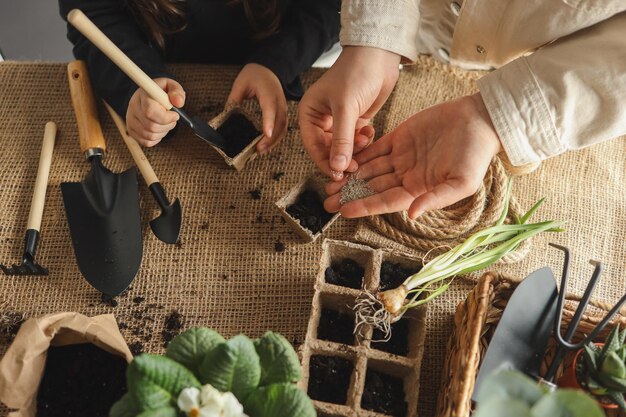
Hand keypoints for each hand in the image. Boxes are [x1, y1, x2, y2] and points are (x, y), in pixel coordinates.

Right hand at [126, 77, 183, 146]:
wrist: (148, 95)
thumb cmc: (161, 92)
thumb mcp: (171, 86)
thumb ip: (177, 92)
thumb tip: (178, 102)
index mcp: (143, 95)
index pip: (150, 112)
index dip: (166, 117)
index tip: (175, 114)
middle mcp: (133, 107)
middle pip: (152, 127)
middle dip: (168, 125)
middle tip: (172, 119)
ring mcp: (130, 120)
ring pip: (150, 136)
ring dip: (163, 132)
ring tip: (166, 123)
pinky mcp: (131, 130)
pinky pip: (147, 142)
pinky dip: (157, 138)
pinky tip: (159, 128)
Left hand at [227, 63, 287, 155]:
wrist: (269, 68)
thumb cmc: (255, 75)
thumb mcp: (240, 83)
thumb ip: (234, 99)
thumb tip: (226, 117)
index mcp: (268, 92)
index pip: (270, 108)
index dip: (269, 121)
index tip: (267, 134)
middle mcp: (279, 101)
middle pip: (279, 122)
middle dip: (270, 138)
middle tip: (258, 149)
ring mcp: (283, 108)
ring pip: (283, 128)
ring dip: (273, 141)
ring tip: (260, 151)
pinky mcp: (283, 113)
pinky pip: (282, 128)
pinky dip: (276, 139)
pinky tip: (265, 146)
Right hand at [299, 46, 400, 179]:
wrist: (378, 56)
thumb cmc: (356, 74)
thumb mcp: (346, 108)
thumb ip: (341, 140)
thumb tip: (337, 168)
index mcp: (310, 113)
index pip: (313, 146)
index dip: (325, 162)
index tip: (338, 176)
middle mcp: (321, 118)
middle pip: (328, 150)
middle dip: (341, 158)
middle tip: (355, 168)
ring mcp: (339, 120)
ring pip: (344, 147)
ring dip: (354, 149)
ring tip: (364, 141)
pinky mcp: (356, 120)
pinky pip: (356, 140)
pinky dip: (363, 140)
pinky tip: (370, 131)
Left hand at [324, 93, 502, 217]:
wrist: (480, 120)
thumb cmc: (476, 154)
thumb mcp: (462, 182)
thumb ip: (435, 199)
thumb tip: (411, 214)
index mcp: (419, 190)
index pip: (386, 201)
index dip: (365, 206)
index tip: (344, 210)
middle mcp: (407, 176)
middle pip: (372, 188)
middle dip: (350, 195)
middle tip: (326, 201)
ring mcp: (402, 157)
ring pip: (370, 170)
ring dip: (350, 177)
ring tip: (328, 184)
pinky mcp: (400, 138)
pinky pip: (375, 149)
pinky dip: (359, 155)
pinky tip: (343, 160)